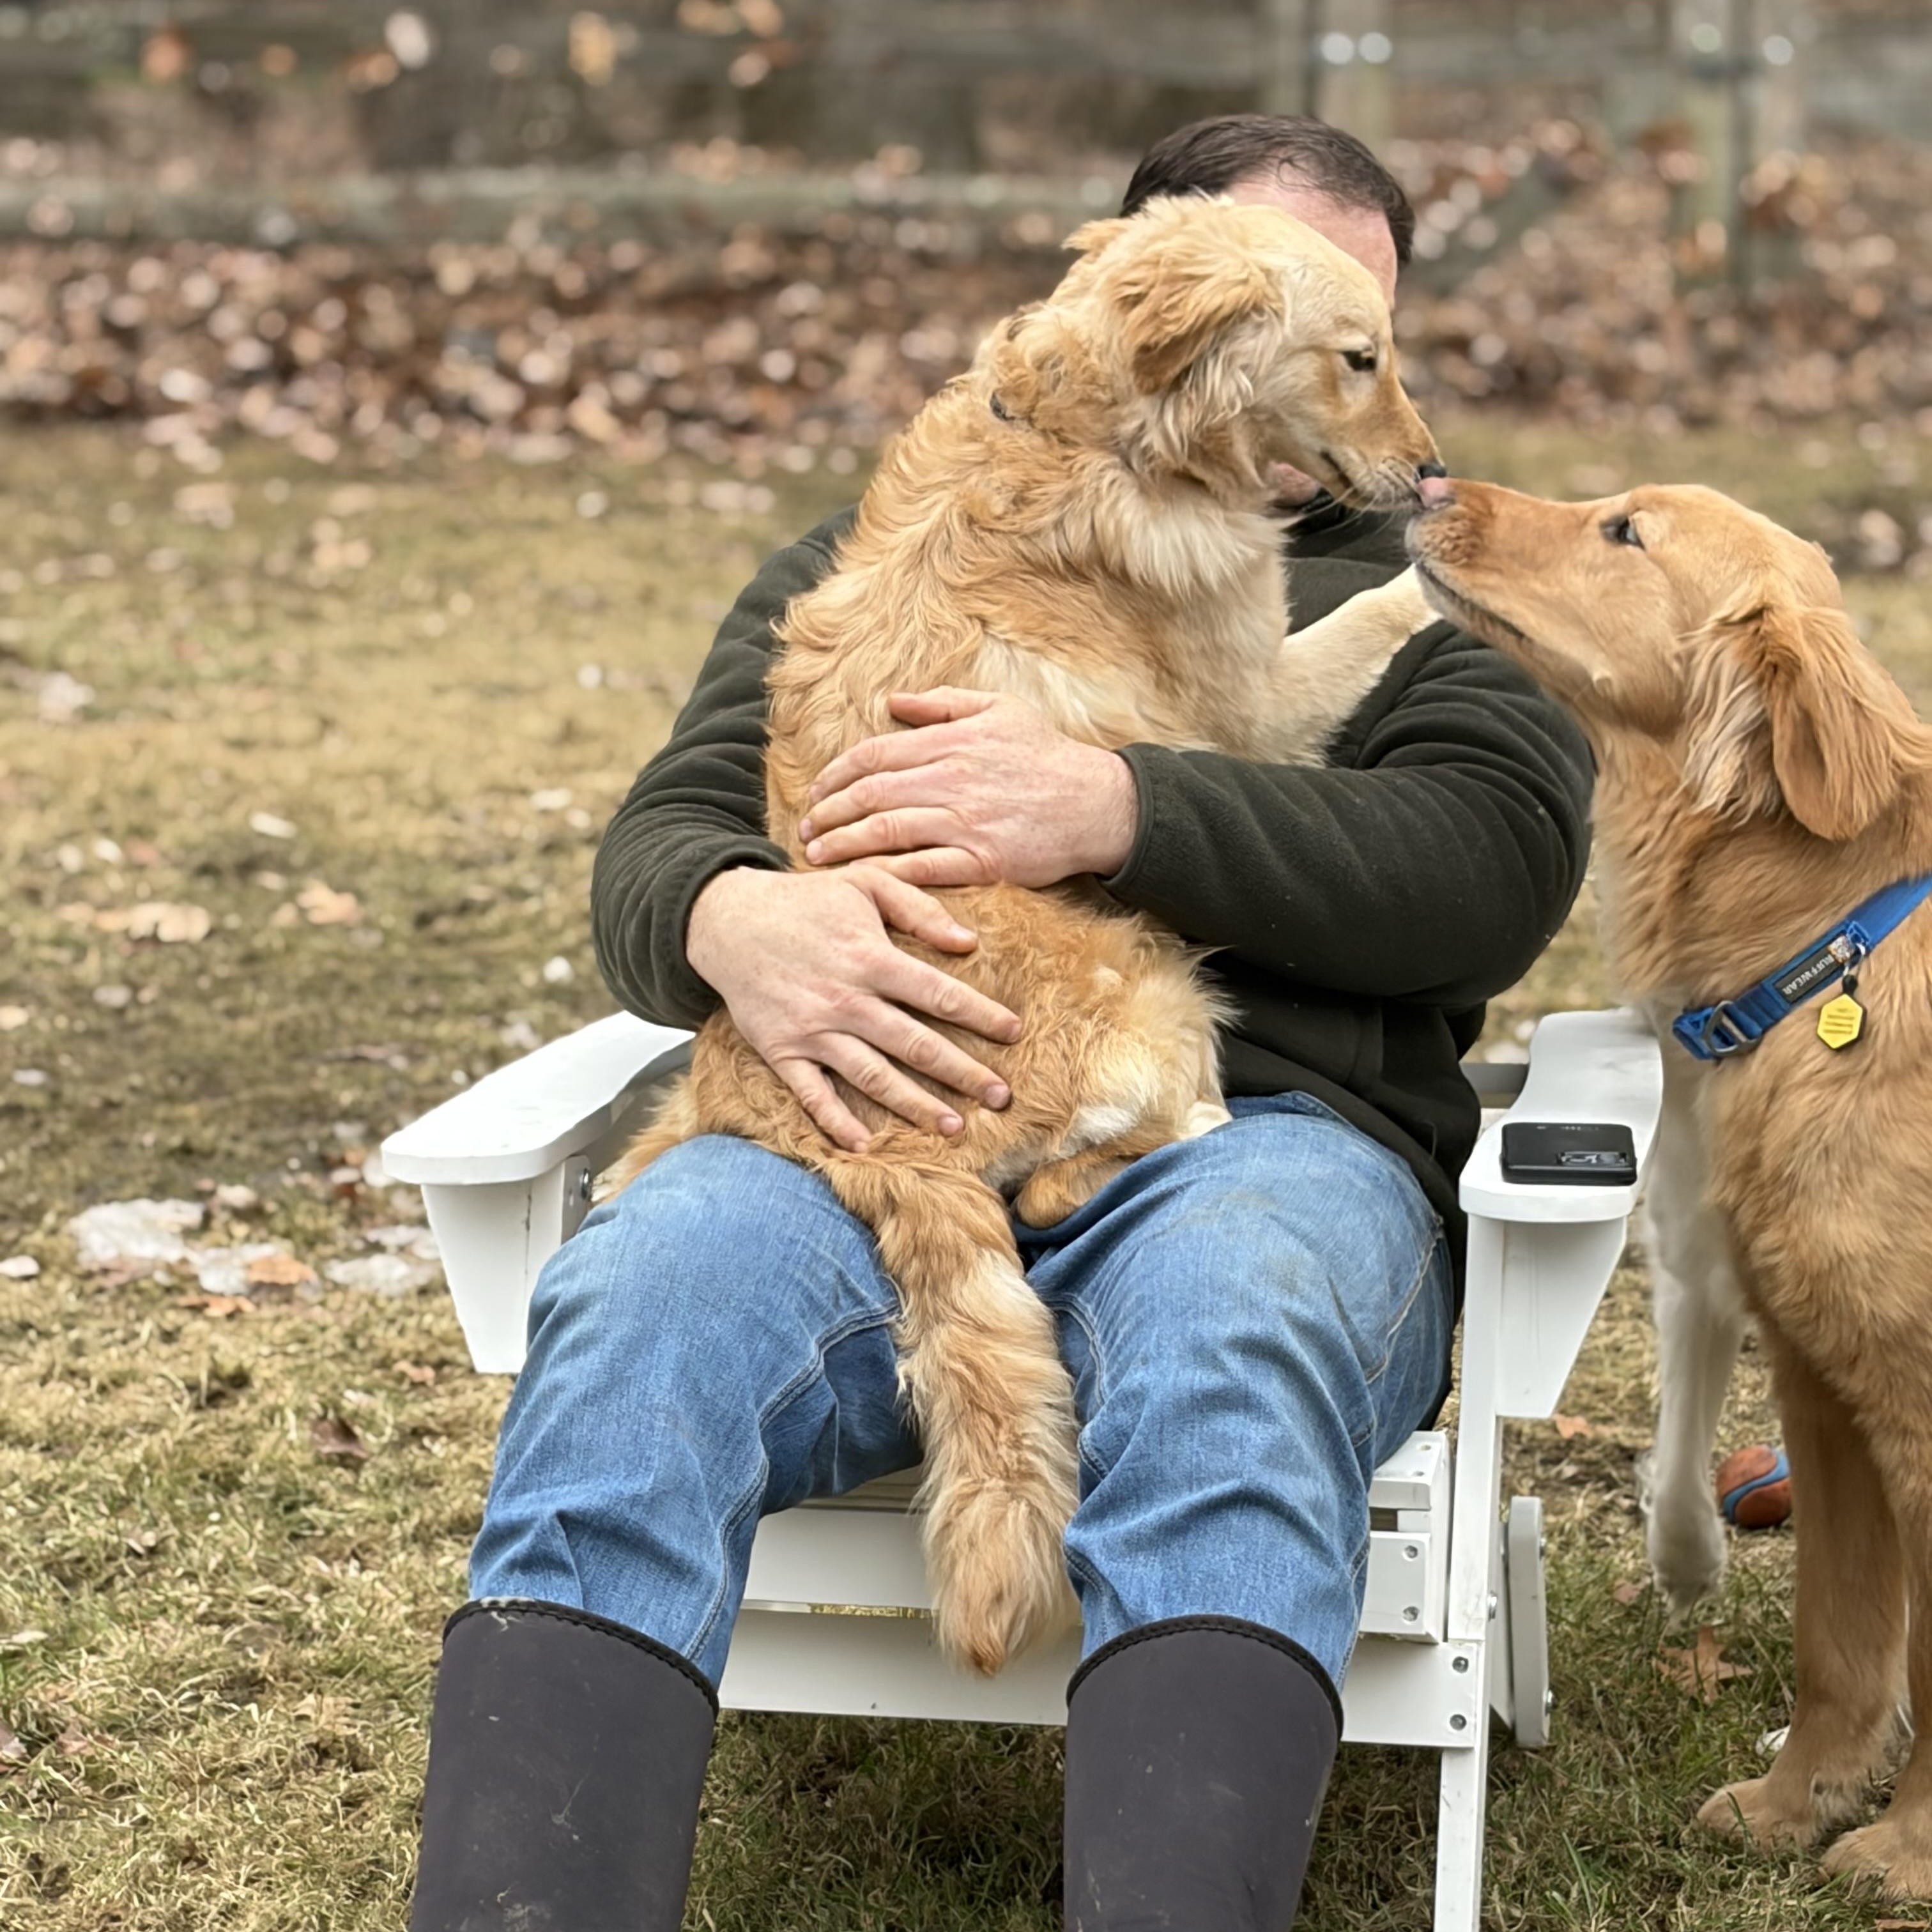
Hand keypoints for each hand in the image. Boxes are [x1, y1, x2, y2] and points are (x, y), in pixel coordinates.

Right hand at [686, 864, 1021, 1151]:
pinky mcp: (782, 1051)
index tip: (1014, 1033)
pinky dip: (836, 1122)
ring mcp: (813, 1031)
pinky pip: (812, 1094)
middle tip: (1000, 1098)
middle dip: (963, 1073)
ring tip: (952, 1127)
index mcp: (871, 958)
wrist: (727, 920)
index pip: (939, 994)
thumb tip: (968, 942)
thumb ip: (918, 907)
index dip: (981, 1015)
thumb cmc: (804, 900)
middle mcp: (846, 1001)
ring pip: (872, 1077)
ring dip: (914, 1105)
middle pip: (916, 1045)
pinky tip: (865, 1144)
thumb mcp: (864, 882)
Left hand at [797, 689, 1138, 888]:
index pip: (874, 754)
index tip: (817, 792)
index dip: (836, 774)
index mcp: (951, 742)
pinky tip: (861, 881)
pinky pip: (922, 868)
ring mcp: (965, 822)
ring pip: (887, 831)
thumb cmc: (1047, 755)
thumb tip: (893, 701)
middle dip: (829, 813)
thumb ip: (942, 705)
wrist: (1098, 803)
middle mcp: (951, 779)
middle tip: (805, 830)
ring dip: (845, 845)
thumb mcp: (1000, 710)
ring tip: (818, 857)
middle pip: (870, 794)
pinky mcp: (982, 860)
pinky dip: (886, 874)